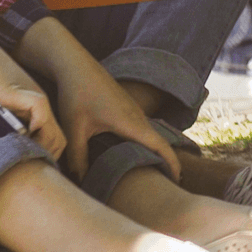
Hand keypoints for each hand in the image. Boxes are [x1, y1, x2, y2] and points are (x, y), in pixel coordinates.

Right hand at [0, 34, 67, 160]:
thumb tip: (1, 150)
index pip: (53, 140)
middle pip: (59, 140)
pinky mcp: (22, 92)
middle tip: (25, 167)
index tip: (27, 167)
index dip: (44, 157)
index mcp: (33, 108)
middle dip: (45, 158)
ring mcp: (32, 97)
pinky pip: (41, 116)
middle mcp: (38, 103)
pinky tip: (17, 138)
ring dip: (39, 150)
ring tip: (20, 157)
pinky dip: (34, 132)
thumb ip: (3, 124)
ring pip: (54, 133)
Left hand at [16, 18, 181, 180]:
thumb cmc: (76, 93)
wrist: (75, 65)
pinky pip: (142, 129)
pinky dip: (146, 143)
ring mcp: (133, 110)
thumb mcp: (74, 128)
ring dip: (156, 152)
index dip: (172, 164)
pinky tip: (134, 154)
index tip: (177, 181)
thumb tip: (81, 181)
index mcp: (131, 122)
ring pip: (151, 135)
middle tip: (167, 186)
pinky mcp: (125, 108)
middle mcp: (137, 116)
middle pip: (160, 143)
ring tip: (154, 175)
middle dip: (167, 163)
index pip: (160, 146)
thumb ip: (78, 157)